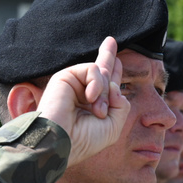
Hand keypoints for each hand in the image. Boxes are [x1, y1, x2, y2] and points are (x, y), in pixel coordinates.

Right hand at [37, 36, 129, 166]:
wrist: (61, 142)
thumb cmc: (84, 140)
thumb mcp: (114, 126)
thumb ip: (121, 105)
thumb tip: (114, 86)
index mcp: (93, 105)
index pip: (106, 84)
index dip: (113, 71)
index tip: (116, 60)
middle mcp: (82, 93)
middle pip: (101, 69)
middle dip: (108, 56)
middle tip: (111, 40)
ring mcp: (74, 84)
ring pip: (102, 74)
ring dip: (105, 93)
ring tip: (98, 111)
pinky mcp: (65, 76)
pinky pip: (92, 69)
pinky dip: (96, 83)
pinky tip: (90, 98)